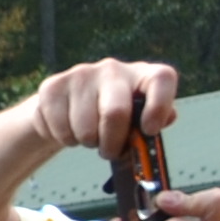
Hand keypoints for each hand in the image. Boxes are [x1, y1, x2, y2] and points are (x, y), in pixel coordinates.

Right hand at [31, 56, 181, 169]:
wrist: (67, 106)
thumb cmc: (111, 116)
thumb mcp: (138, 118)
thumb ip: (155, 119)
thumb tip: (166, 118)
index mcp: (142, 75)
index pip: (162, 79)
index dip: (159, 106)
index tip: (149, 130)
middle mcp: (113, 69)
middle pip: (115, 112)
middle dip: (112, 143)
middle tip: (109, 151)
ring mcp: (81, 74)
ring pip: (84, 128)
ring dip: (87, 142)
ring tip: (89, 135)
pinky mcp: (53, 86)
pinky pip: (61, 128)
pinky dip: (66, 139)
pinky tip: (70, 130)